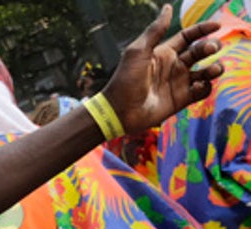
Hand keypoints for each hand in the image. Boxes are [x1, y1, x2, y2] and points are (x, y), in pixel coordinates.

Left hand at [104, 5, 222, 133]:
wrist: (119, 111)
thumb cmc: (125, 80)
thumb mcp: (138, 51)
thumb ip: (155, 30)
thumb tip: (168, 7)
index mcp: (164, 52)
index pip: (189, 36)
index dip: (203, 29)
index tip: (216, 26)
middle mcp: (174, 66)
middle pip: (200, 51)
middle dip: (210, 47)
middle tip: (212, 48)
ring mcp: (178, 83)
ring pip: (206, 72)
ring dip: (215, 68)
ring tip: (212, 70)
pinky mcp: (181, 99)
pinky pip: (202, 91)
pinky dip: (205, 87)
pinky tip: (197, 86)